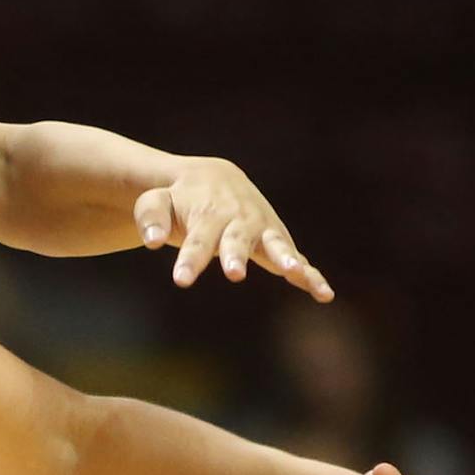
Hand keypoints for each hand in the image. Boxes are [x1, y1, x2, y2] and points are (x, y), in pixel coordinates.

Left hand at [135, 159, 332, 300]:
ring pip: (276, 244)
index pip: (198, 239)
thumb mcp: (156, 201)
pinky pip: (297, 260)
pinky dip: (311, 275)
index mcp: (210, 212)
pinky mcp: (277, 241)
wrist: (214, 179)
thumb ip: (150, 218)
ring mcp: (263, 230)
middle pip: (237, 240)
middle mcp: (240, 221)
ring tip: (294, 273)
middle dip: (236, 256)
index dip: (190, 259)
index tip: (181, 279)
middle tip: (233, 274)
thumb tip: (150, 241)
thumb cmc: (179, 198)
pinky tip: (324, 295)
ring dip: (285, 258)